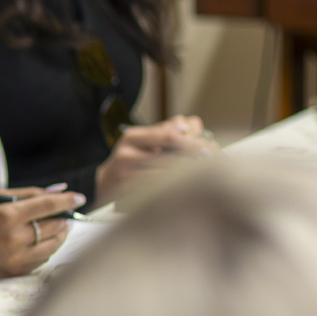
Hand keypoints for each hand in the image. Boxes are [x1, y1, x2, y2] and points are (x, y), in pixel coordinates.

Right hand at [0, 188, 83, 278]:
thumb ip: (30, 194)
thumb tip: (60, 191)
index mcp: (7, 214)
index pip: (47, 205)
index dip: (66, 201)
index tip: (79, 198)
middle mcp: (13, 237)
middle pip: (53, 225)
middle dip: (64, 217)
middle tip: (68, 212)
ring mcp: (15, 257)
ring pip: (52, 244)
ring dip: (60, 233)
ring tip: (60, 225)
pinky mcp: (16, 271)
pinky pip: (43, 258)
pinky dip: (48, 247)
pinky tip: (44, 239)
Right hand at [94, 116, 214, 203]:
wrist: (105, 184)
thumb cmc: (131, 161)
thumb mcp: (144, 142)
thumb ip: (167, 132)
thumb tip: (194, 124)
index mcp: (133, 137)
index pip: (168, 134)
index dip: (191, 141)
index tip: (208, 147)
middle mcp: (127, 152)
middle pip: (168, 154)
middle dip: (192, 158)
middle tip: (211, 162)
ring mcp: (126, 173)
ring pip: (165, 174)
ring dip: (186, 175)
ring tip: (203, 175)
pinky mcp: (128, 191)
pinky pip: (156, 189)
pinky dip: (173, 187)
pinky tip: (185, 187)